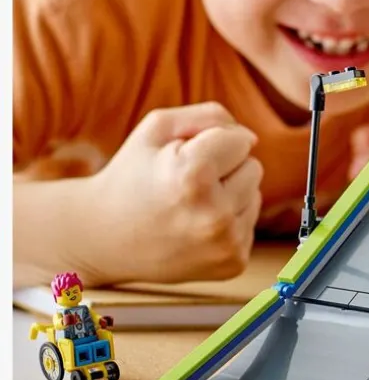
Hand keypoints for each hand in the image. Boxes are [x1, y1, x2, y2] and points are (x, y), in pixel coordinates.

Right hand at [88, 104, 261, 282]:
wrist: (102, 237)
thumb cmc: (132, 174)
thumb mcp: (159, 127)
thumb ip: (211, 116)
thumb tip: (252, 139)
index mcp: (193, 175)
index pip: (242, 140)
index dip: (211, 144)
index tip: (178, 160)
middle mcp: (214, 215)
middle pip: (254, 167)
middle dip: (223, 169)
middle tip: (180, 186)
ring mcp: (225, 244)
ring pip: (255, 195)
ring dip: (227, 195)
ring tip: (186, 207)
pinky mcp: (232, 263)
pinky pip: (249, 224)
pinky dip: (226, 222)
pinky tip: (193, 229)